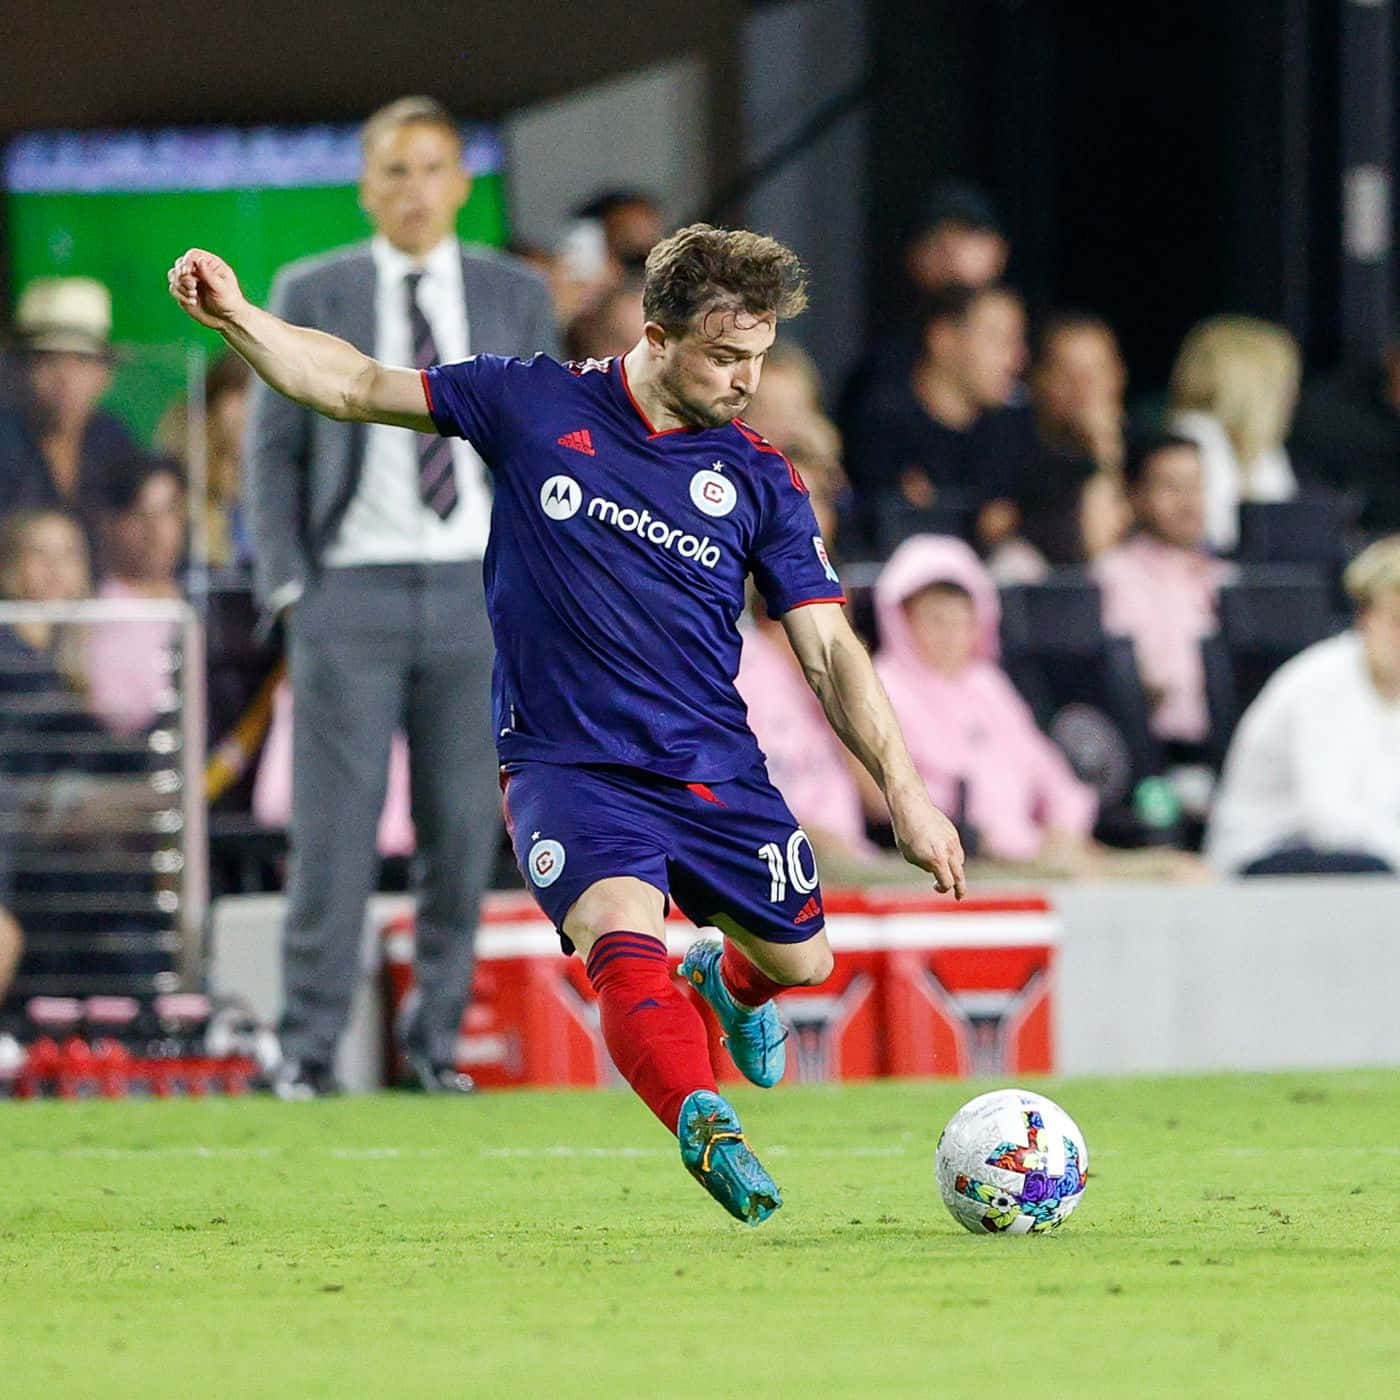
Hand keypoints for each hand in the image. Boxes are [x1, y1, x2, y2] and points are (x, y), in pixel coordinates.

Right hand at [168, 249, 246, 329]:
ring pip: (173, 275)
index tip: (187, 272)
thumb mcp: (222, 288)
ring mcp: (189, 281)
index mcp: (210, 264)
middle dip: (183, 275)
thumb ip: (210, 275)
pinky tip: (193, 302)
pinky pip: (173, 288)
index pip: (192, 255)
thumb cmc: (229, 301)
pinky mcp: (183, 292)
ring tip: (194, 296)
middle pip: (180, 264)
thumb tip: (200, 261)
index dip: (187, 261)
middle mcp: (198, 270)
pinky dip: (179, 295)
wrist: (226, 319)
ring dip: (180, 286)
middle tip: (193, 287)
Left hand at [887, 783, 966, 898]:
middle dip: (960, 888)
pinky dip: (952, 857)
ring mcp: (953, 840)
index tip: (935, 887)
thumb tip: (937, 870)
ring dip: (954, 870)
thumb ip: (926, 866)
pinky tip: (941, 855)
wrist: (911, 806)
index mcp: (937, 859)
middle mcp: (948, 850)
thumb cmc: (905, 832)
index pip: (947, 882)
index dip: (942, 889)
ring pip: (959, 861)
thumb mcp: (910, 855)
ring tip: (944, 871)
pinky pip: (957, 849)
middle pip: (960, 875)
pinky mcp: (953, 832)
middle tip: (959, 896)